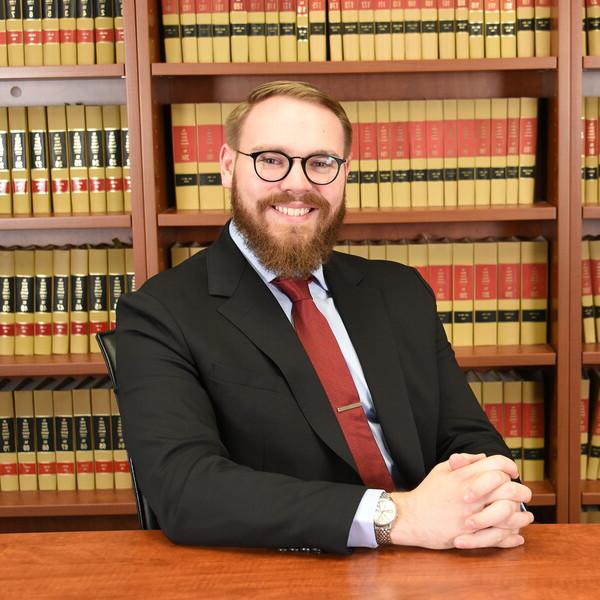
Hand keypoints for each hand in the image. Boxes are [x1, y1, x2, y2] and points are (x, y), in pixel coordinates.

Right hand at [389, 454, 531, 549]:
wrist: (411, 518)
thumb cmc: (427, 493)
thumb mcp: (441, 470)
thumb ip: (464, 462)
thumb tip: (484, 457)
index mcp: (464, 476)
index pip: (496, 465)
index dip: (508, 466)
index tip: (512, 472)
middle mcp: (471, 495)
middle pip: (508, 488)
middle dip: (520, 491)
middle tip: (523, 495)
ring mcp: (472, 516)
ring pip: (508, 514)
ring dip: (520, 515)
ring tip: (524, 516)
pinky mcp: (471, 535)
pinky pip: (500, 536)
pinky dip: (512, 536)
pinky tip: (516, 534)